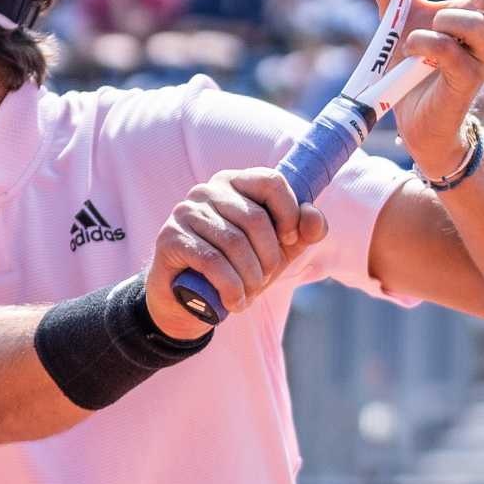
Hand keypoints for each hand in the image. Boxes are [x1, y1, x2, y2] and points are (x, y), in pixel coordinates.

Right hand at [144, 168, 328, 337]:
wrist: (190, 301)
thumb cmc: (237, 268)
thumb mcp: (277, 250)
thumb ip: (303, 232)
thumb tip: (313, 218)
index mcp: (235, 183)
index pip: (272, 181)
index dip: (289, 214)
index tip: (289, 240)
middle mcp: (208, 190)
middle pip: (255, 218)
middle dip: (269, 258)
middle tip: (263, 280)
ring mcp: (186, 212)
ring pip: (234, 243)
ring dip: (250, 278)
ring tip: (249, 294)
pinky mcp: (170, 238)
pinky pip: (212, 261)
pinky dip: (231, 287)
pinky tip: (234, 302)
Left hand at [366, 0, 483, 171]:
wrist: (408, 116)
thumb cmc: (412, 65)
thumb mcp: (399, 20)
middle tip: (471, 0)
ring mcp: (481, 64)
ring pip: (481, 27)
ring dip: (446, 21)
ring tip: (422, 33)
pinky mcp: (464, 84)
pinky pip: (450, 51)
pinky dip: (424, 43)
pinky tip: (411, 51)